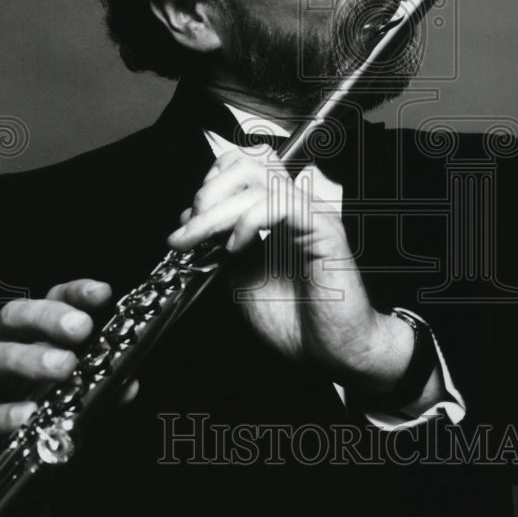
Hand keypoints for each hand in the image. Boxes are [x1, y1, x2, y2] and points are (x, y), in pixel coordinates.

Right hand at [0, 279, 133, 476]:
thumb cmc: (33, 421)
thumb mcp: (72, 401)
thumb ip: (100, 391)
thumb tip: (129, 385)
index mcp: (31, 340)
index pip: (49, 302)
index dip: (74, 294)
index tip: (101, 294)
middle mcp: (2, 353)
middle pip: (15, 318)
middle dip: (49, 318)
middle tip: (81, 328)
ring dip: (30, 359)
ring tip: (64, 367)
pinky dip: (4, 414)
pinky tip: (28, 415)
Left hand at [167, 148, 415, 395]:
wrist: (330, 354)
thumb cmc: (296, 322)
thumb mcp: (239, 279)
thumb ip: (219, 247)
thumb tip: (190, 221)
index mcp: (274, 214)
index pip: (240, 167)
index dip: (208, 186)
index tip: (187, 225)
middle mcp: (292, 206)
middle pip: (245, 162)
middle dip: (207, 193)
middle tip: (189, 232)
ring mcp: (309, 214)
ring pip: (257, 179)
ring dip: (218, 210)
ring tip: (203, 241)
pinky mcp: (323, 229)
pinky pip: (279, 204)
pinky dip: (247, 222)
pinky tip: (235, 249)